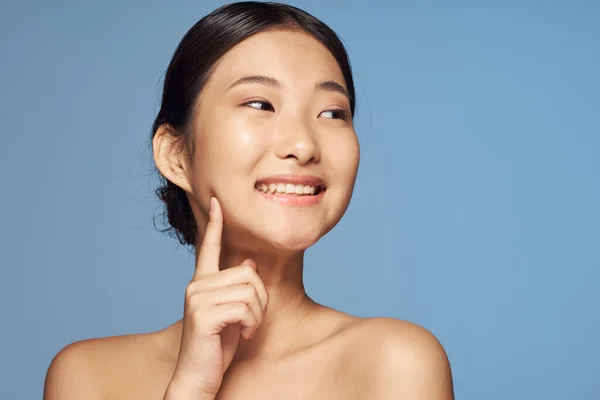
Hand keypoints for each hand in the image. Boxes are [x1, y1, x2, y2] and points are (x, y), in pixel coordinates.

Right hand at [164, 197, 268, 398]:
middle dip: (261, 299)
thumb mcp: (233, 312)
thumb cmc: (218, 345)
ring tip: (246, 329)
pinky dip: (253, 324)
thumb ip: (237, 287)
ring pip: (250, 291)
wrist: (199, 376)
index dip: (215, 224)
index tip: (216, 202)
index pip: (209, 247)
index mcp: (202, 282)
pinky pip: (245, 308)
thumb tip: (248, 262)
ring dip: (258, 314)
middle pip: (248, 273)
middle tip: (252, 320)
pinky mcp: (203, 313)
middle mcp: (196, 285)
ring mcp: (197, 298)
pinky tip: (244, 335)